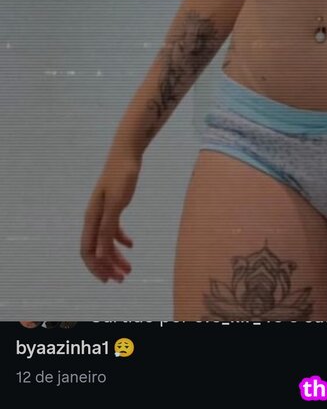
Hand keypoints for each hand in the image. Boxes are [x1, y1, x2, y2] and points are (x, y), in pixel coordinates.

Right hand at [80, 151, 140, 282]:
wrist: (127, 152)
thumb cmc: (122, 176)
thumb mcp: (116, 203)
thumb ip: (107, 229)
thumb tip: (99, 256)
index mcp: (92, 218)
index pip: (88, 250)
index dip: (96, 268)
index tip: (109, 280)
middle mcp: (94, 217)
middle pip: (96, 249)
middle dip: (108, 266)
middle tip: (123, 279)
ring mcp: (103, 211)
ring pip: (105, 241)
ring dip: (115, 256)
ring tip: (129, 268)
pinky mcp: (113, 204)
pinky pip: (113, 229)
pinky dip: (121, 239)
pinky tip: (131, 245)